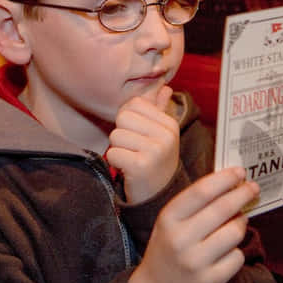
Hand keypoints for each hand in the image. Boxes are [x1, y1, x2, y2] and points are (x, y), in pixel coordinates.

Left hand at [106, 85, 177, 203]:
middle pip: (123, 117)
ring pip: (115, 135)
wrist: (159, 196)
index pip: (134, 103)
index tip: (137, 134)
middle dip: (122, 134)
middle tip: (133, 149)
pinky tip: (128, 169)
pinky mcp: (141, 166)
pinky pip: (113, 153)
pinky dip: (115, 162)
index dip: (128, 118)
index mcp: (169, 124)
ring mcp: (155, 151)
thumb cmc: (155, 161)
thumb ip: (159, 109)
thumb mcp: (161, 135)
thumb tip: (164, 87)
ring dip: (118, 149)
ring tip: (131, 159)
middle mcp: (166, 135)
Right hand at [126, 167, 259, 282]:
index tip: (239, 172)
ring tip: (238, 221)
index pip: (202, 191)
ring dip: (240, 223)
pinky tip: (227, 250)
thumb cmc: (169, 245)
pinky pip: (237, 257)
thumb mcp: (171, 220)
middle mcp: (180, 239)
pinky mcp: (210, 280)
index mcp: (168, 218)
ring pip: (234, 233)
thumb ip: (196, 202)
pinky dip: (236, 250)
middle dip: (242, 194)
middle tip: (252, 187)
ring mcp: (195, 262)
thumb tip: (232, 183)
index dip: (225, 179)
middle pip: (222, 209)